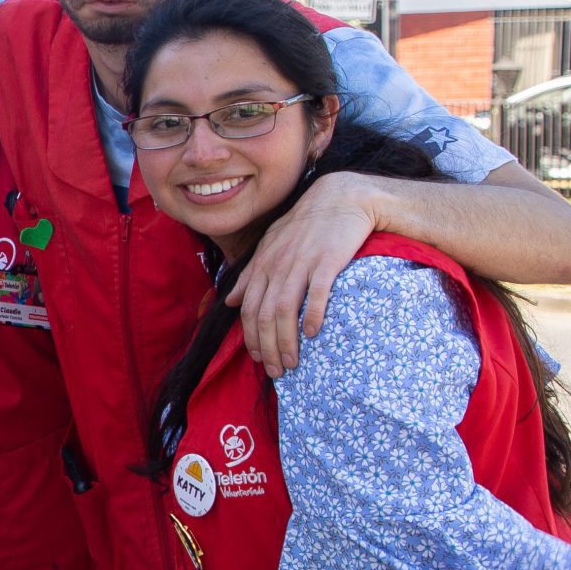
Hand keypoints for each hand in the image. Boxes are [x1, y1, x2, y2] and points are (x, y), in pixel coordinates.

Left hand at [229, 170, 377, 377]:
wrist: (341, 197)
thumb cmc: (306, 224)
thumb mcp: (271, 245)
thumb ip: (250, 274)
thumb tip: (229, 300)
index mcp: (262, 265)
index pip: (248, 309)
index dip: (250, 338)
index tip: (259, 359)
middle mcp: (277, 266)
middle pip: (263, 316)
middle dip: (267, 348)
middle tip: (276, 372)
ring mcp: (301, 263)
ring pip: (284, 310)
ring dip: (286, 341)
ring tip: (292, 363)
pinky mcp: (327, 261)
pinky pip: (316, 293)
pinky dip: (312, 315)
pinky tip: (313, 334)